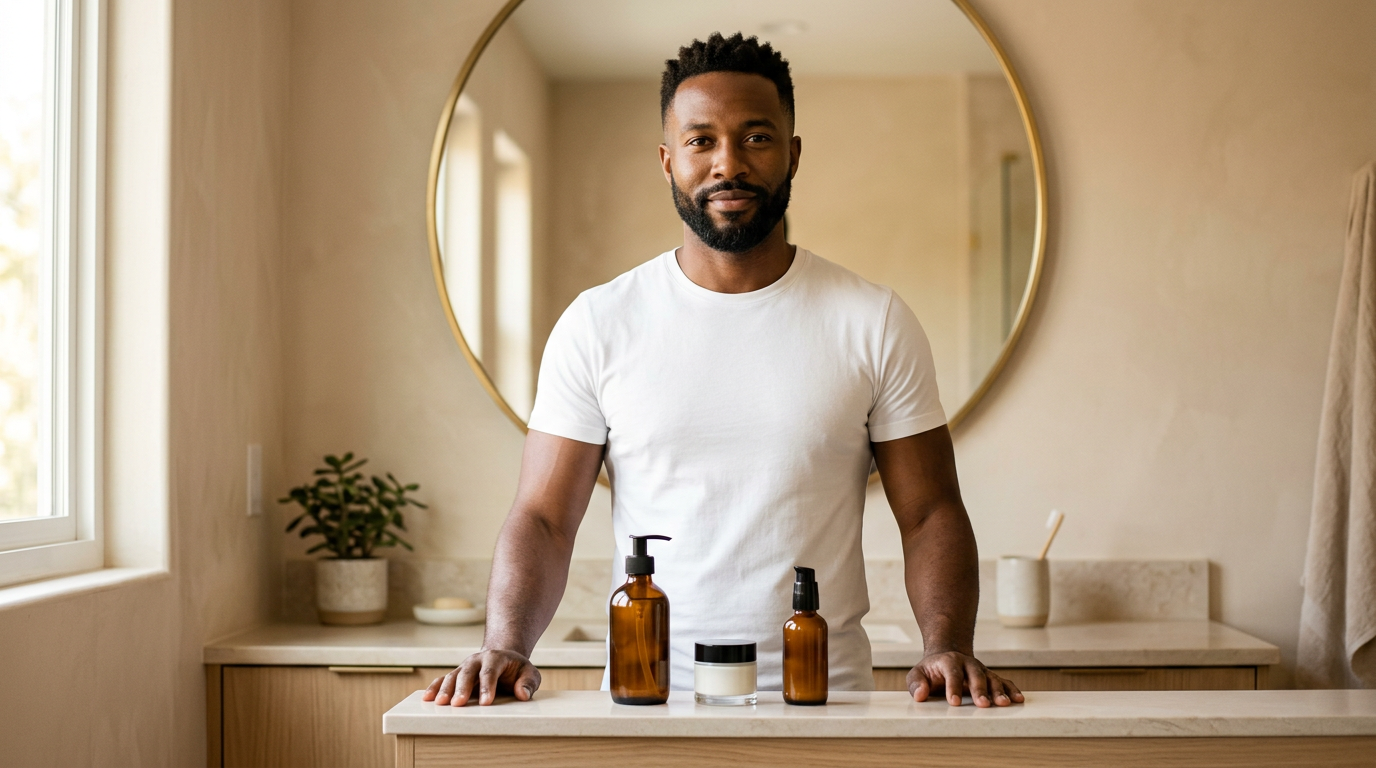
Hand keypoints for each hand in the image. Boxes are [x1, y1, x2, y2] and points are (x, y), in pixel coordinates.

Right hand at [422, 649, 541, 705]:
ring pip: (452, 676)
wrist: (503, 659)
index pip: (490, 672)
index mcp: (496, 658)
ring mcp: (464, 667)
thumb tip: (523, 694)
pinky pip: (442, 680)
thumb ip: (529, 682)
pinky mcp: (456, 675)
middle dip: (462, 688)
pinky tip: (427, 698)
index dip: (487, 687)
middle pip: (467, 673)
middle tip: (458, 704)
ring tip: (440, 703)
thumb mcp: (529, 673)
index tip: (486, 703)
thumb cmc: (517, 670)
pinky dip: (434, 688)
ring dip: (445, 689)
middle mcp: (477, 660)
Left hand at [907, 651, 1023, 707]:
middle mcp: (968, 664)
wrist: (947, 657)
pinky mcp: (990, 678)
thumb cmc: (931, 671)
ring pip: (992, 678)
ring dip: (999, 691)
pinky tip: (1018, 699)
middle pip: (975, 675)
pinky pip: (1003, 682)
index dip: (953, 687)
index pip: (952, 673)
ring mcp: (981, 670)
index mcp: (949, 661)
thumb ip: (916, 683)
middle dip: (979, 690)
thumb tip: (920, 695)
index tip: (953, 702)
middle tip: (982, 704)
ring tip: (1004, 704)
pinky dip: (1011, 690)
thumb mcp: (918, 673)